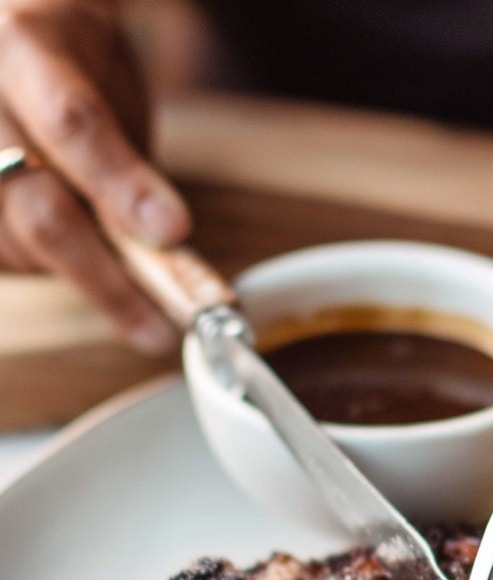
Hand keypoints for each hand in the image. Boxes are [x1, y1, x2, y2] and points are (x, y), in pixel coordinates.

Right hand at [0, 0, 190, 351]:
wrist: (12, 33)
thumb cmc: (73, 64)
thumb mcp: (112, 86)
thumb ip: (129, 161)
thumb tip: (168, 244)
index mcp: (27, 46)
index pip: (75, 125)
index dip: (124, 188)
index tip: (175, 232)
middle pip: (42, 210)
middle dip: (110, 283)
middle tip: (159, 331)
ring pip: (21, 248)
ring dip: (80, 277)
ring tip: (125, 284)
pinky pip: (6, 260)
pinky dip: (44, 271)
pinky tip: (75, 258)